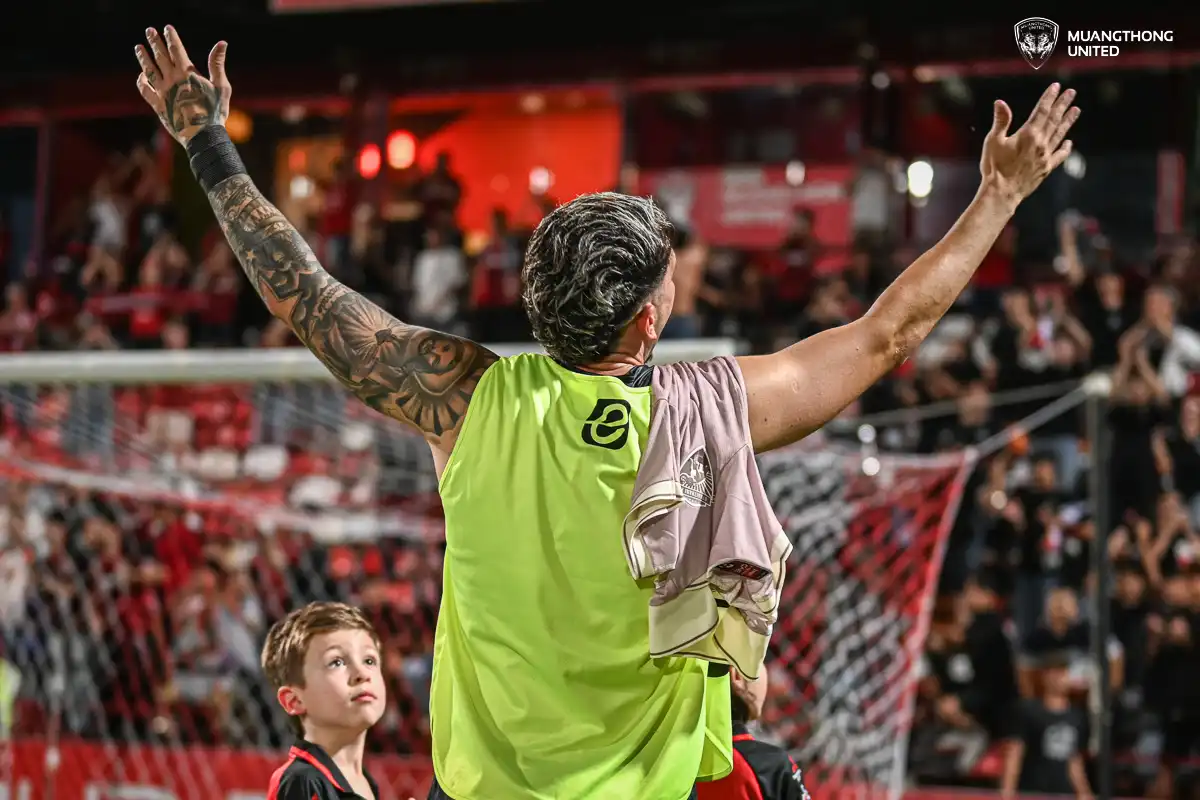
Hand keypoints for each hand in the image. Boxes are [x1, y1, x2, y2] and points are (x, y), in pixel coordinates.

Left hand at [134, 26, 230, 145]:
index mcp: (187, 74)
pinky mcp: (157, 105)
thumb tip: (222, 43)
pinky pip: (145, 90)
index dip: (172, 37)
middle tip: (149, 31)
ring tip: (138, 47)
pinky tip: (141, 75)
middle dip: (155, 42)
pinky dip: (141, 81)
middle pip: (160, 56)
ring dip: (143, 58)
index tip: (167, 28)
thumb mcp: (221, 86)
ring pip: (149, 70)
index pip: (177, 49)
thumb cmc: (215, 112)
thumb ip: (217, 63)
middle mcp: (172, 80)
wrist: (203, 136)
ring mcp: (162, 92)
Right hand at [981, 83, 1079, 202]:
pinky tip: (1069, 142)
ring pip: (1060, 134)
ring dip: (1068, 121)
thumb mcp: (993, 141)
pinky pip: (1060, 155)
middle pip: (1054, 119)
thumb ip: (1001, 121)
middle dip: (1063, 104)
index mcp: (1028, 134)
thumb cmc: (994, 167)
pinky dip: (1066, 148)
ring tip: (1076, 110)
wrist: (1002, 193)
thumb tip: (1000, 102)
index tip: (1056, 86)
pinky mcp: (1046, 168)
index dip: (1049, 97)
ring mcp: (1046, 156)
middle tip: (1071, 93)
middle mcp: (1041, 143)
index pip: (1042, 110)